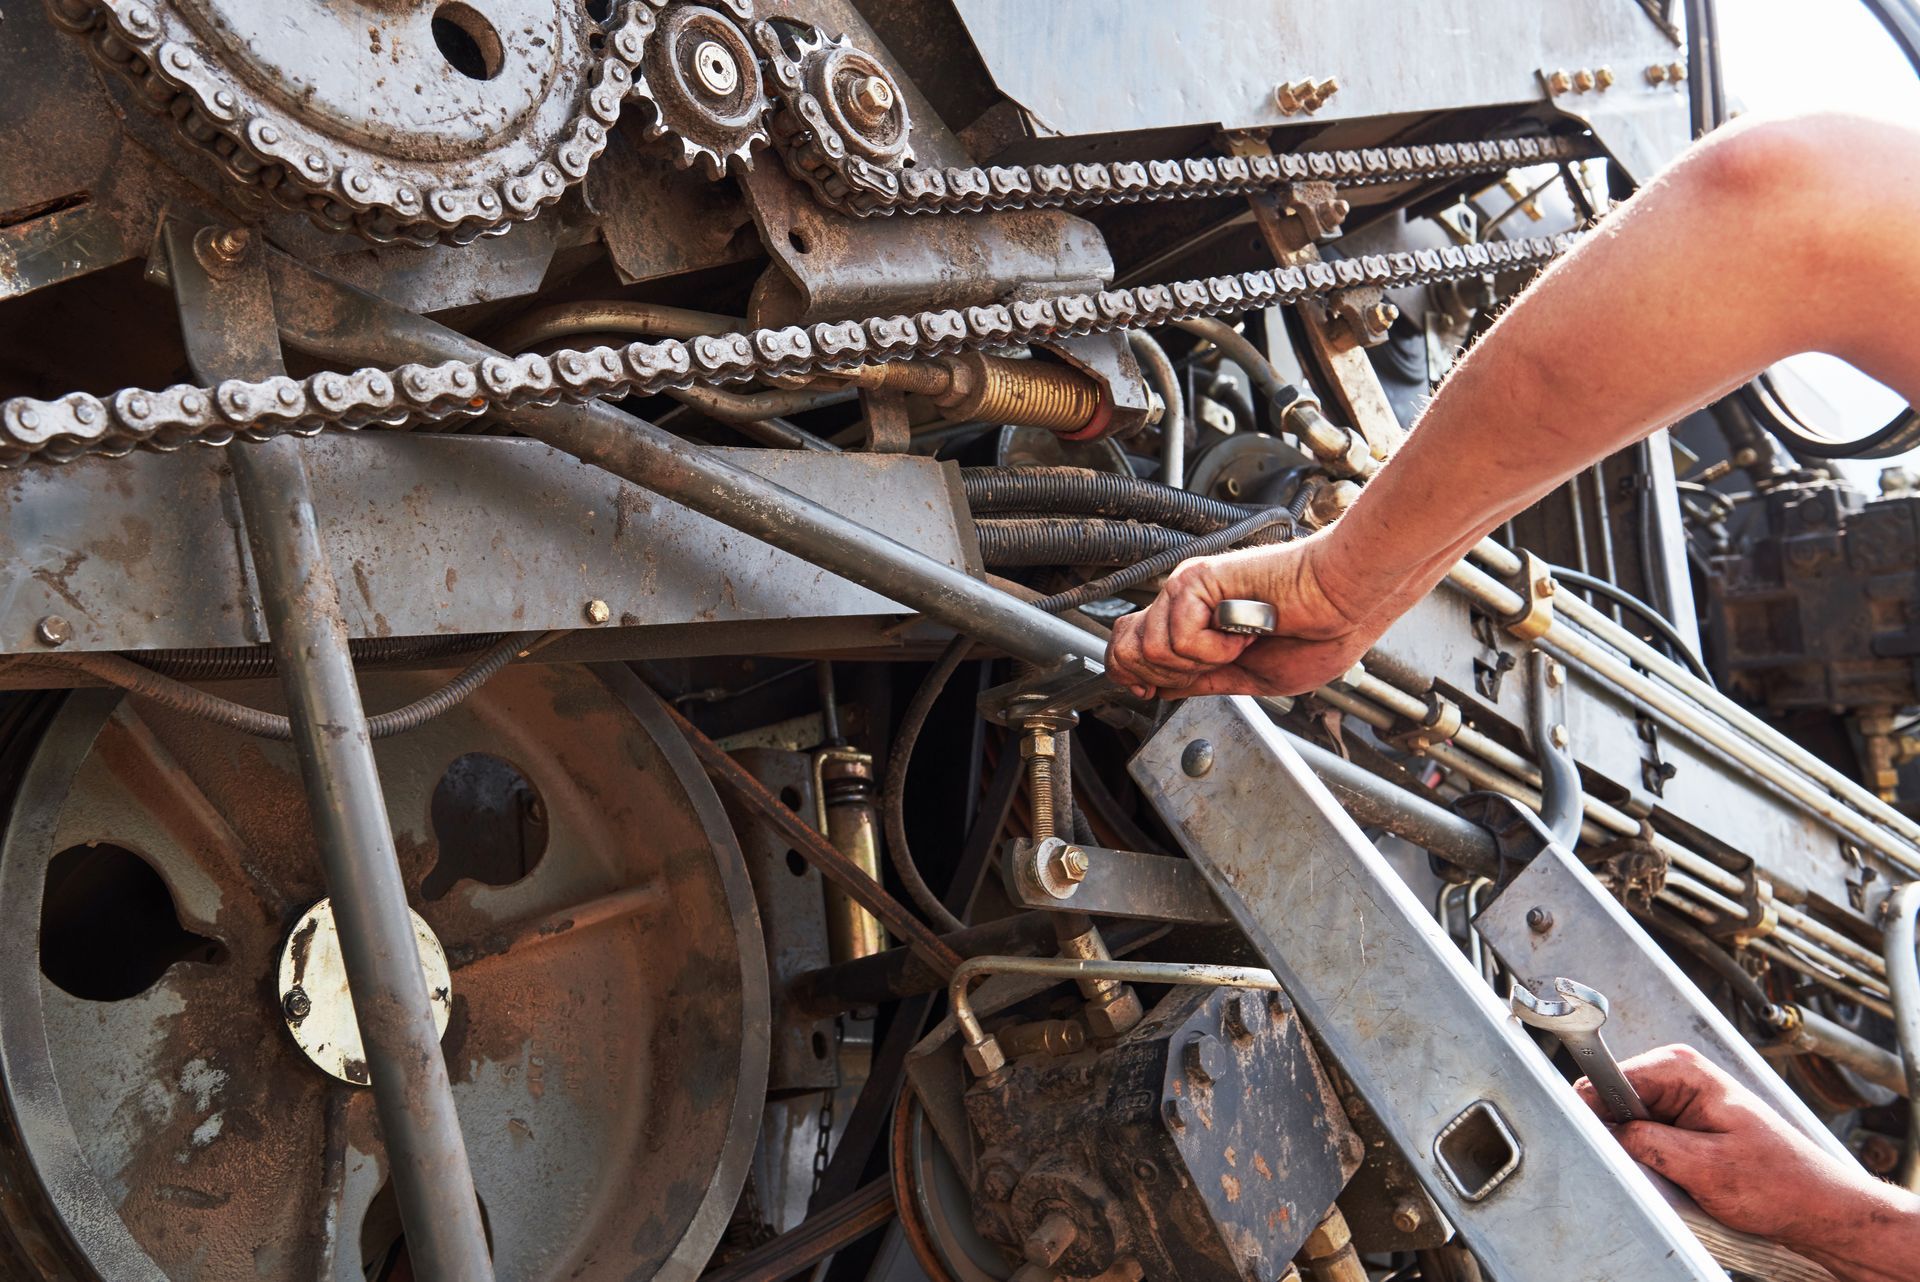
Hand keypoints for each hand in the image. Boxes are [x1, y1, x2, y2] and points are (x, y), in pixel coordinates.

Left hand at [1104, 534, 1379, 698]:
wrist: (1345, 605)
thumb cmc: (1317, 633)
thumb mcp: (1250, 675)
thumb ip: (1202, 680)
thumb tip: (1160, 688)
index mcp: (1194, 622)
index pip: (1128, 647)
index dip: (1128, 675)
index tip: (1149, 690)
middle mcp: (1183, 602)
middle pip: (1124, 650)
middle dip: (1163, 677)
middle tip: (1214, 666)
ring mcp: (1187, 590)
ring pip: (1149, 650)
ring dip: (1199, 662)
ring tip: (1238, 645)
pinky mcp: (1196, 580)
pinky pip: (1179, 639)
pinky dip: (1217, 648)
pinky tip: (1245, 632)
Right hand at [1580, 1044, 1919, 1280]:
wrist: (1818, 1205)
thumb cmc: (1781, 1182)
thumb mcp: (1706, 1167)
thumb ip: (1648, 1142)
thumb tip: (1599, 1128)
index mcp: (1683, 1069)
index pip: (1610, 1078)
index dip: (1593, 1110)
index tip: (1586, 1137)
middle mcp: (1678, 1077)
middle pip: (1612, 1099)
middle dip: (1616, 1133)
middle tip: (1640, 1167)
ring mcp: (1679, 1099)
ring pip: (1625, 1122)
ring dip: (1634, 1150)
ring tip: (1667, 1173)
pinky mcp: (1682, 1124)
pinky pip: (1644, 1137)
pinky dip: (1647, 1158)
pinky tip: (1671, 1174)